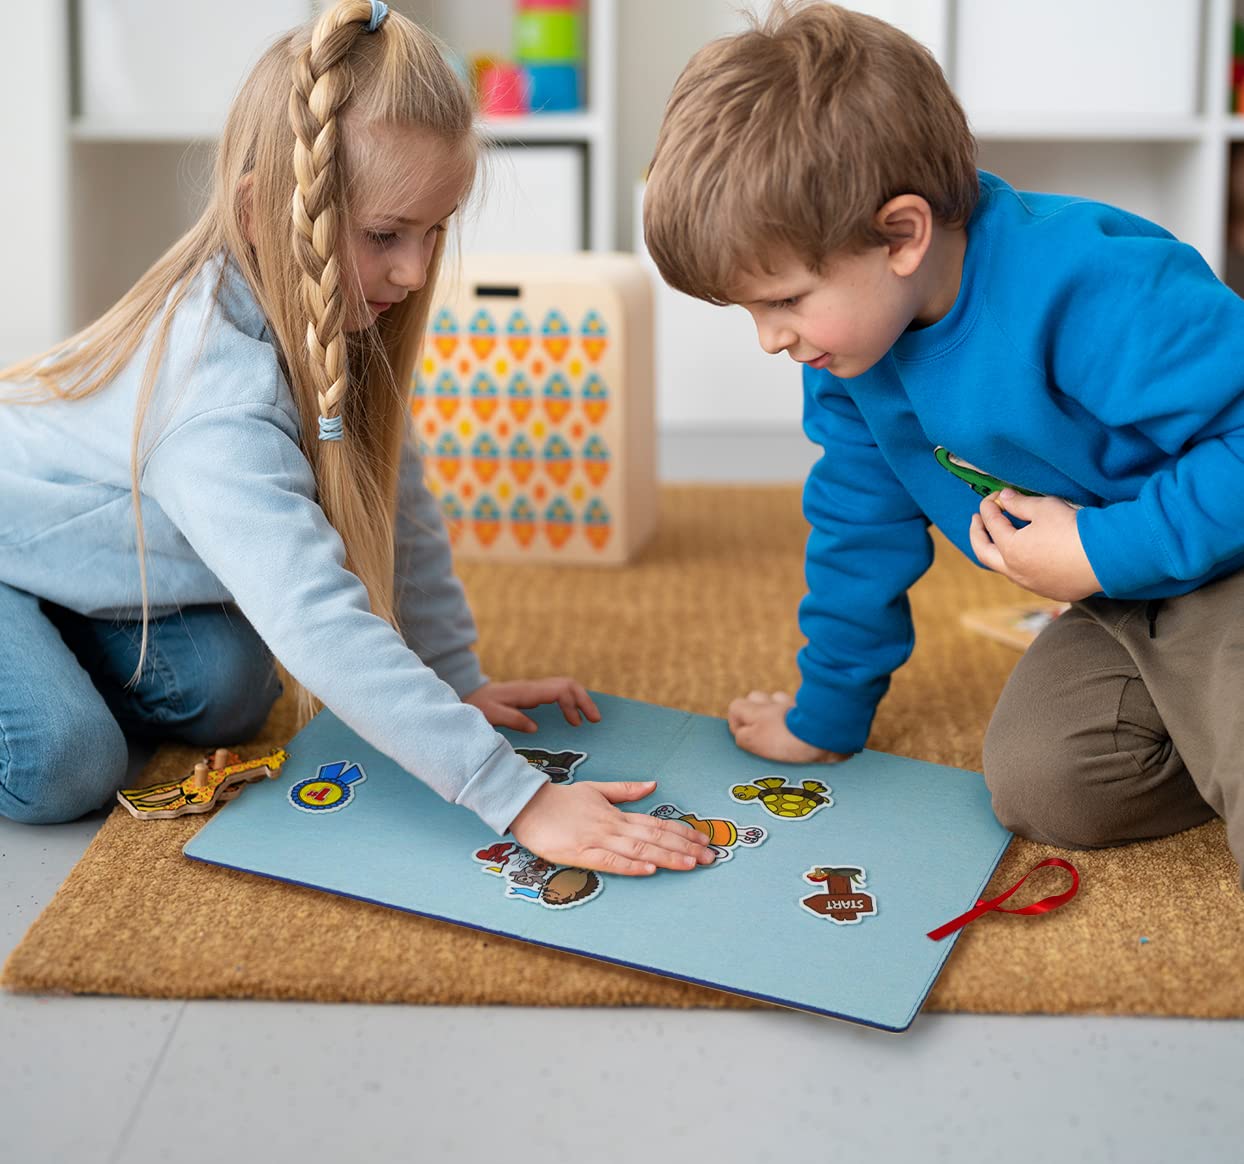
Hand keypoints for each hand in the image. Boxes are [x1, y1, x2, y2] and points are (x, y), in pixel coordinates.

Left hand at [464, 678, 600, 733]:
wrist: (468, 696)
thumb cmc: (477, 706)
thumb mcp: (490, 715)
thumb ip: (511, 719)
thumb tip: (534, 727)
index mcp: (527, 692)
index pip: (560, 690)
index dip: (572, 705)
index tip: (576, 724)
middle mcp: (534, 688)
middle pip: (568, 684)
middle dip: (585, 700)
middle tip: (596, 720)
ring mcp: (534, 690)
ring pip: (565, 687)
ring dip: (580, 700)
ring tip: (590, 719)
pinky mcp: (532, 695)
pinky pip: (558, 693)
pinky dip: (570, 701)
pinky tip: (573, 716)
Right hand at [509, 780, 715, 874]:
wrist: (528, 805)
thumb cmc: (561, 801)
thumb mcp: (596, 790)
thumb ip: (625, 790)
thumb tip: (653, 785)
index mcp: (616, 813)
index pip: (656, 824)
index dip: (682, 832)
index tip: (703, 840)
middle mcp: (612, 826)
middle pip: (654, 837)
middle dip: (684, 847)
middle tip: (710, 857)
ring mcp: (597, 840)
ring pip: (638, 850)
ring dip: (667, 857)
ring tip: (691, 863)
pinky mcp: (581, 854)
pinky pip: (610, 861)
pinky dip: (631, 866)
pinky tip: (650, 870)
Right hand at [726, 691, 847, 762]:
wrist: (823, 735)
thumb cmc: (787, 739)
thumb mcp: (753, 741)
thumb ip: (742, 736)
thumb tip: (741, 734)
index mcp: (756, 709)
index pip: (735, 707)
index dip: (737, 724)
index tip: (745, 739)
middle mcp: (772, 702)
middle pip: (756, 699)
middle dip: (756, 714)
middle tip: (763, 735)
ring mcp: (792, 704)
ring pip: (777, 702)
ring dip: (777, 714)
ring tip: (783, 733)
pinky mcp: (810, 711)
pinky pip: (796, 710)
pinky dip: (796, 719)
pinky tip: (800, 733)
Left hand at [969, 489, 1100, 601]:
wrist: (1107, 558)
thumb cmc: (1073, 530)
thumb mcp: (1045, 508)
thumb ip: (1020, 503)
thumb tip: (1004, 498)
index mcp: (1010, 549)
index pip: (992, 524)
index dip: (989, 507)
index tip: (993, 497)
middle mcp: (1015, 571)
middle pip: (984, 554)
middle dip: (977, 534)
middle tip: (977, 520)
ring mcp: (1032, 584)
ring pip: (1004, 569)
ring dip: (997, 553)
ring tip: (997, 539)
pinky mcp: (1050, 591)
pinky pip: (1026, 579)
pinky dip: (1018, 565)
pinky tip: (1025, 558)